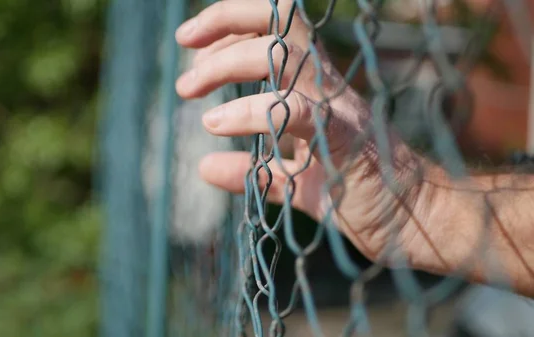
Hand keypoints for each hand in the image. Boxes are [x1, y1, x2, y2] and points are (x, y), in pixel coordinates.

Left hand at [175, 0, 427, 262]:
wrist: (414, 221)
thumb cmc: (359, 194)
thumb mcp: (294, 181)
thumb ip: (254, 170)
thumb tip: (204, 167)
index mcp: (318, 88)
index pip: (275, 31)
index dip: (231, 24)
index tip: (189, 43)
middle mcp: (329, 86)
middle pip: (278, 25)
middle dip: (223, 24)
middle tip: (182, 50)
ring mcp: (340, 107)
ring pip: (283, 56)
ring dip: (227, 63)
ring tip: (188, 90)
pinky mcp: (346, 138)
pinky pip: (296, 110)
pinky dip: (251, 112)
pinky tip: (216, 124)